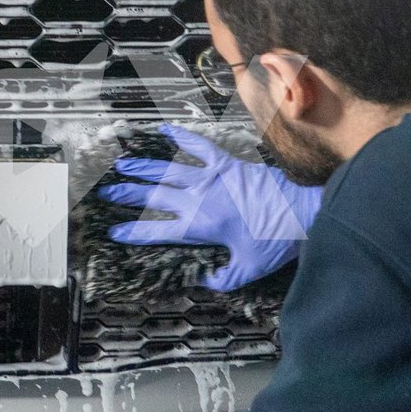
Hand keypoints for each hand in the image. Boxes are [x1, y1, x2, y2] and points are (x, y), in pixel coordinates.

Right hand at [98, 123, 321, 291]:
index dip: (133, 232)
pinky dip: (181, 137)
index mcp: (200, 225)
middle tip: (107, 192)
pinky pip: (199, 146)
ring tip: (123, 165)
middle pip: (154, 196)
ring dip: (144, 167)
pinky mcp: (227, 163)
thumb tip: (202, 280)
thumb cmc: (278, 240)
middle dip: (127, 194)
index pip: (157, 230)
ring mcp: (212, 177)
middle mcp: (199, 198)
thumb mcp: (247, 269)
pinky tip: (163, 131)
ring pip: (169, 170)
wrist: (304, 210)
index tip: (115, 231)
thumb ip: (220, 277)